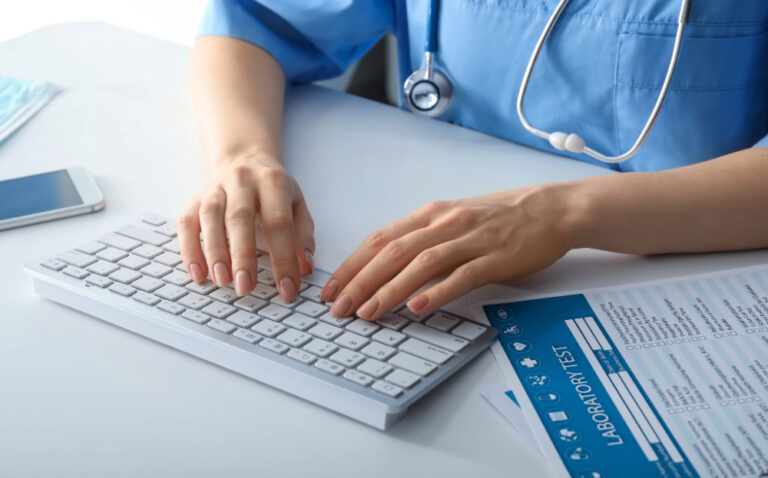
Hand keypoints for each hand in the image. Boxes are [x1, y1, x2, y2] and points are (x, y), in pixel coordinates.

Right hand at [178, 155, 314, 299]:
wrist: (246, 161)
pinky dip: (189, 250)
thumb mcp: (298, 206)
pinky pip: (187, 223)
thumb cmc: (275, 192)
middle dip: (243, 255)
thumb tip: (305, 266)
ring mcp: (216, 188)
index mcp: (273, 182)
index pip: (279, 223)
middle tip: (245, 287)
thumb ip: (303, 236)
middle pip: (240, 217)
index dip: (284, 258)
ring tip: (222, 281)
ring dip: (214, 252)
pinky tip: (198, 273)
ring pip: (210, 217)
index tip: (287, 289)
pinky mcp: (196, 199)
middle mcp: (242, 181)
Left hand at [320, 184, 582, 319]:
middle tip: (338, 308)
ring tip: (367, 313)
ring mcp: (470, 239)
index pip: (380, 239)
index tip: (331, 288)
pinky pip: (461, 276)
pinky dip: (437, 292)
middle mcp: (445, 224)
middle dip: (360, 281)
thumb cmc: (501, 216)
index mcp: (431, 215)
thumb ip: (424, 237)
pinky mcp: (495, 257)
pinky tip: (418, 307)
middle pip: (392, 252)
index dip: (352, 265)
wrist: (551, 209)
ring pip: (421, 264)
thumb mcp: (455, 219)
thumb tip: (387, 264)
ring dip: (389, 290)